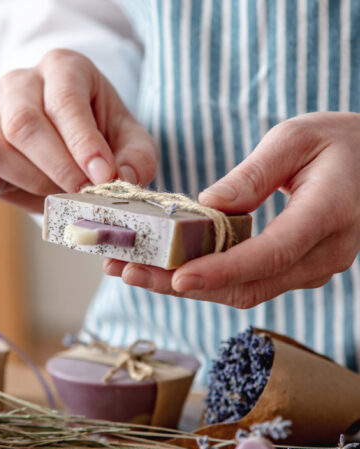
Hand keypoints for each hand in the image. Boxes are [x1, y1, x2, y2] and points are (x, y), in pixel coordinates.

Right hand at [0, 49, 156, 212]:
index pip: (64, 101)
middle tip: (83, 195)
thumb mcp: (132, 143)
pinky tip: (10, 190)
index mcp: (63, 69)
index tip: (103, 179)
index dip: (83, 145)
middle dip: (57, 170)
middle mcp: (20, 84)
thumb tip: (122, 180)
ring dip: (28, 181)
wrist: (71, 140)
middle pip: (22, 125)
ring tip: (57, 192)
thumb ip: (137, 160)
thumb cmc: (103, 137)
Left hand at [104, 112, 359, 307]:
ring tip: (135, 271)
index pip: (269, 254)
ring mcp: (309, 267)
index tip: (178, 278)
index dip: (222, 270)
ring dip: (186, 286)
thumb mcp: (296, 139)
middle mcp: (321, 254)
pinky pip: (247, 280)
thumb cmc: (338, 143)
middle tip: (130, 273)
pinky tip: (168, 268)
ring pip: (243, 289)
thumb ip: (255, 173)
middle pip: (247, 284)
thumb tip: (208, 204)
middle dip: (184, 285)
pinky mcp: (293, 267)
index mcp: (326, 215)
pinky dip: (206, 277)